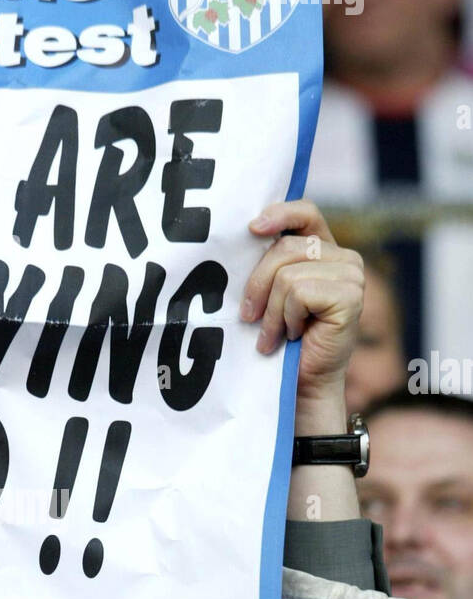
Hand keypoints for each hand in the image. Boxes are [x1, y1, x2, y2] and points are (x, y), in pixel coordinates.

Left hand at [241, 199, 363, 427]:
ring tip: (272, 335)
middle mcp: (345, 258)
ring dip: (271, 311)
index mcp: (326, 250)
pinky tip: (291, 337)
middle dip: (257, 284)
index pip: (305, 213)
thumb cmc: (280, 340)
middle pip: (285, 247)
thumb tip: (247, 232)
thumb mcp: (271, 293)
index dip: (279, 214)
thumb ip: (270, 262)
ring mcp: (352, 277)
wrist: (299, 385)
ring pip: (287, 274)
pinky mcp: (350, 298)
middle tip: (250, 317)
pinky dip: (285, 319)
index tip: (252, 229)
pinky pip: (298, 293)